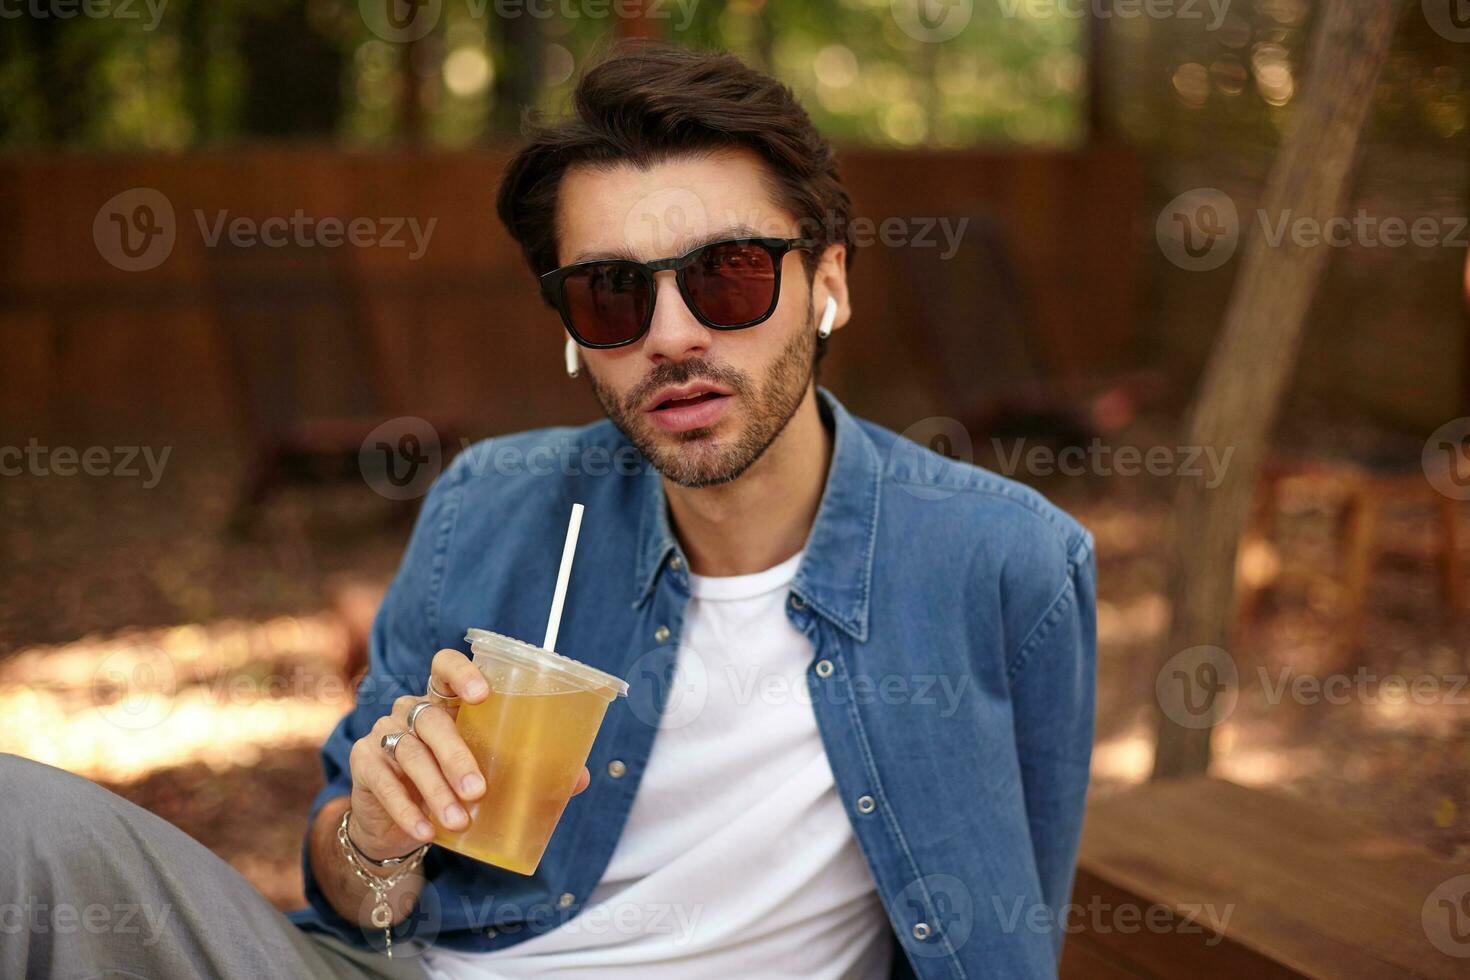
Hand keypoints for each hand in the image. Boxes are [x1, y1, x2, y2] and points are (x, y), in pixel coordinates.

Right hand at [345, 648, 590, 859]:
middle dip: (456, 755)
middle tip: (479, 791)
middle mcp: (412, 710)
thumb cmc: (453, 786)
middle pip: (431, 719)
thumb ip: (529, 770)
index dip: (460, 672)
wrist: (400, 825)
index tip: (482, 695)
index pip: (443, 666)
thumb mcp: (490, 775)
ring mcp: (384, 734)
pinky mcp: (364, 764)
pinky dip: (407, 809)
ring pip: (408, 752)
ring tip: (459, 820)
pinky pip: (383, 782)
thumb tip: (582, 777)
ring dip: (435, 789)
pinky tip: (426, 831)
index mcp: (445, 701)